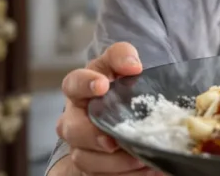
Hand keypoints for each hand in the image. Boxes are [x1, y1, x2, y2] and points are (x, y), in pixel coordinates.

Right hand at [55, 42, 161, 175]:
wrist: (124, 111)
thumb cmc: (119, 85)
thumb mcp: (120, 64)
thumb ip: (122, 56)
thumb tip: (132, 65)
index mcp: (80, 89)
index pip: (73, 83)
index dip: (85, 84)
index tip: (103, 85)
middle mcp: (74, 118)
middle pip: (72, 130)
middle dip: (92, 136)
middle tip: (113, 140)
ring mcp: (80, 145)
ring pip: (85, 159)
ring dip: (114, 162)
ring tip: (141, 158)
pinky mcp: (91, 167)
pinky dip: (125, 175)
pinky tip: (147, 169)